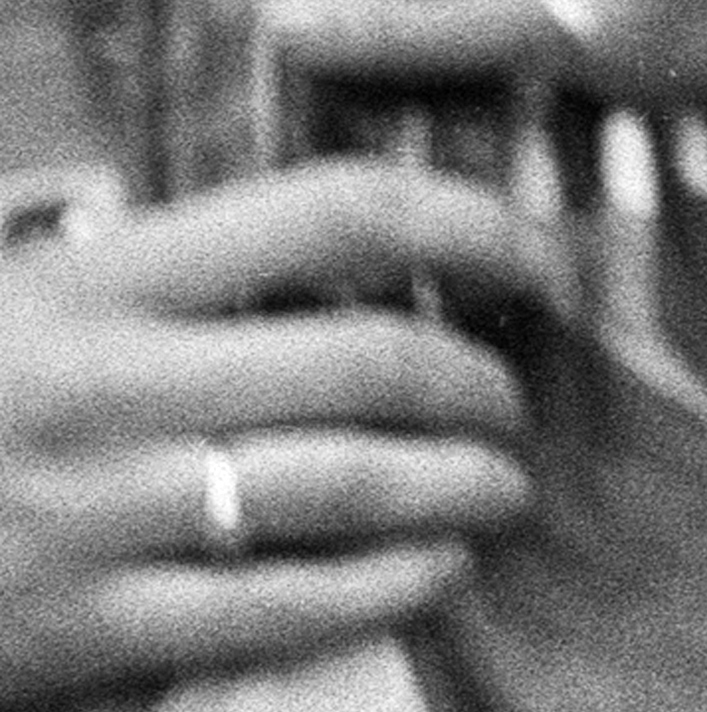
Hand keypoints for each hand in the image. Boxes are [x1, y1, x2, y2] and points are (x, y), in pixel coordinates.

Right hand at [0, 165, 552, 703]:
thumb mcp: (33, 294)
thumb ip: (170, 264)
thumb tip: (350, 237)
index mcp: (101, 280)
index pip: (332, 213)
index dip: (463, 225)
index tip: (524, 257)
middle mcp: (111, 388)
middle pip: (368, 360)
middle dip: (475, 379)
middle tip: (510, 395)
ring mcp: (100, 513)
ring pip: (345, 485)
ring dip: (456, 482)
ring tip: (499, 481)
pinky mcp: (88, 627)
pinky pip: (279, 607)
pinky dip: (386, 586)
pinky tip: (435, 569)